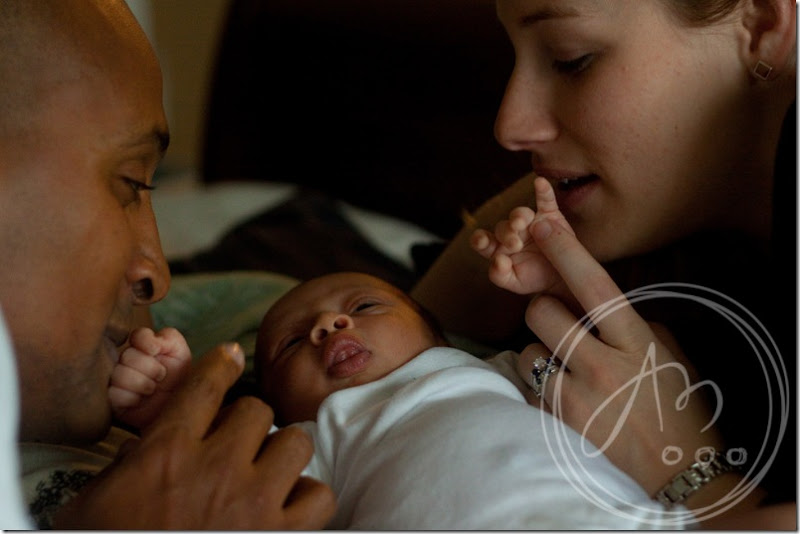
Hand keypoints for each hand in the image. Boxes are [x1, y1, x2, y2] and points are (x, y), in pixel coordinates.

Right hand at [54, 343, 336, 528]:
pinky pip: (319, 495)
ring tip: (265, 473)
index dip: (222, 364)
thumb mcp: (93, 504)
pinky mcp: (281, 533)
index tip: (231, 356)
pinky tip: (286, 507)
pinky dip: (307, 498)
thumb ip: (121, 468)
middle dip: (246, 423)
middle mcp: (217, 467)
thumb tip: (138, 450)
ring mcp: (254, 500)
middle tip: (235, 446)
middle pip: (256, 410)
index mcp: (168, 451)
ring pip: (295, 442)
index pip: (205, 386)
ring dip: (280, 454)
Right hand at [109, 327, 191, 429]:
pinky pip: (114, 394)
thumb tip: (152, 340)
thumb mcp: (181, 355)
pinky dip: (131, 398)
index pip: (138, 335)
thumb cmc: (180, 381)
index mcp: (143, 347)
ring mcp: (117, 379)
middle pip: (128, 355)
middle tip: (160, 377)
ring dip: (142, 384)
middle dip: (150, 368)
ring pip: (119, 374)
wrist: (177, 411)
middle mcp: (127, 361)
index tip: (157, 352)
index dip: (148, 343)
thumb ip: (170, 338)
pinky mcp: (112, 400)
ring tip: (151, 390)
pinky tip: (139, 401)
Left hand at [471, 177, 572, 297]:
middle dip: (507, 234)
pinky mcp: (550, 215)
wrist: (563, 277)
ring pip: (520, 213)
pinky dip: (543, 191)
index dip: (480, 239)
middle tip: (515, 245)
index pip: (483, 240)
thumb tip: (498, 261)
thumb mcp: (515, 282)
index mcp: (498, 248)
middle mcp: (512, 231)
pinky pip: (545, 200)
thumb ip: (500, 275)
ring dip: (519, 217)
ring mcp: (530, 221)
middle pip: (503, 227)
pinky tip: (540, 182)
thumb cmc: (534, 278)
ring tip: (521, 224)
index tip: (482, 241)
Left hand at [519, 181, 766, 521]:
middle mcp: (603, 365)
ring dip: (538, 354)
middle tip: (558, 326)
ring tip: (564, 371)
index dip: (566, 252)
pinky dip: (539, 388)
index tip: (544, 225)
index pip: (594, 287)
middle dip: (542, 312)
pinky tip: (565, 399)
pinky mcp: (558, 424)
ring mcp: (577, 397)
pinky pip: (528, 388)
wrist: (681, 473)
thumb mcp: (667, 354)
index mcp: (635, 341)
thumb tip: (592, 302)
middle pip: (541, 312)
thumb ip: (629, 324)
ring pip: (526, 351)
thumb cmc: (678, 407)